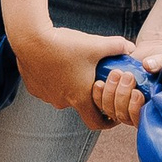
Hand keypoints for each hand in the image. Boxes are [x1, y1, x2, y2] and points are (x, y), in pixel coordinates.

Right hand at [10, 20, 135, 129]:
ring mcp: (46, 96)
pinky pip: (48, 87)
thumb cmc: (64, 44)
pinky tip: (55, 61)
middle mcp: (62, 102)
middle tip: (93, 74)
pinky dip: (54, 79)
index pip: (97, 122)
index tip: (113, 111)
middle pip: (81, 104)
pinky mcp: (34, 87)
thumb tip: (132, 48)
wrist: (30, 38)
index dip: (108, 120)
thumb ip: (117, 46)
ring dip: (70, 84)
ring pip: (63, 94)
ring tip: (72, 63)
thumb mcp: (96, 44)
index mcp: (80, 98)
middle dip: (89, 92)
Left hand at [93, 14, 161, 127]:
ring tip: (116, 74)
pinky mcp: (109, 98)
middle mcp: (135, 111)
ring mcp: (121, 106)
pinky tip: (99, 83)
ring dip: (110, 93)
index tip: (137, 92)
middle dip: (122, 96)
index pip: (140, 120)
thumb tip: (148, 65)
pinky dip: (98, 94)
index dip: (135, 109)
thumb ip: (159, 63)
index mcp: (151, 109)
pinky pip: (98, 104)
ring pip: (110, 110)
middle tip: (127, 76)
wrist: (148, 55)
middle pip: (123, 116)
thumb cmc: (160, 61)